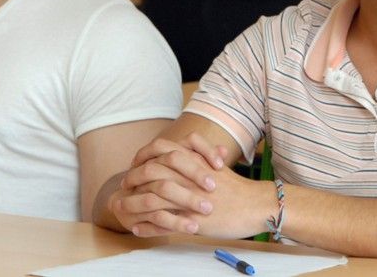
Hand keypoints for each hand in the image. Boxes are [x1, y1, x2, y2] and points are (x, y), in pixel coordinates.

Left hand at [113, 133, 273, 238]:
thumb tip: (185, 148)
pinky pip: (162, 224)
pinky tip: (137, 228)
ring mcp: (188, 199)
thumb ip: (199, 155)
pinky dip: (147, 227)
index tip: (135, 163)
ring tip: (121, 208)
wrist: (256, 205)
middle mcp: (188, 177)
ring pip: (151, 199)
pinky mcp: (191, 221)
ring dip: (132, 204)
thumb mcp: (216, 166)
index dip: (143, 155)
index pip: (160, 150)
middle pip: (150, 171)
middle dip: (133, 178)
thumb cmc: (238, 188)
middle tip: (125, 184)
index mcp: (194, 161)